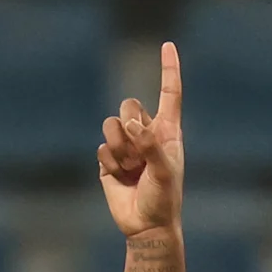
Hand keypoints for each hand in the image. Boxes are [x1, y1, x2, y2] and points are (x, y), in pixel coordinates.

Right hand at [99, 42, 182, 238]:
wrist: (146, 226)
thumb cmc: (164, 199)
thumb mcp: (164, 172)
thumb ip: (151, 146)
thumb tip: (132, 125)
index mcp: (167, 131)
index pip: (169, 93)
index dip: (168, 69)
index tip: (167, 45)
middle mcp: (146, 133)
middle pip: (128, 105)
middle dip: (129, 125)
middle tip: (139, 154)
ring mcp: (126, 146)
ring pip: (111, 126)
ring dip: (119, 149)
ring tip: (131, 169)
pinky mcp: (108, 160)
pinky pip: (102, 148)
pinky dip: (111, 165)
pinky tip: (121, 179)